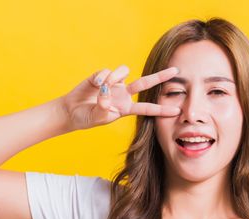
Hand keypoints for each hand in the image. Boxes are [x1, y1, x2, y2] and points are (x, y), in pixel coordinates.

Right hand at [60, 64, 181, 129]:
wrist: (71, 111)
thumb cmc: (86, 118)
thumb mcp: (97, 118)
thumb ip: (103, 108)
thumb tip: (107, 94)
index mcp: (125, 108)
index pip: (146, 108)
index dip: (160, 110)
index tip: (176, 111)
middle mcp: (123, 94)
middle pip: (145, 83)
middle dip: (160, 77)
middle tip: (175, 71)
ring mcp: (113, 84)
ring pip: (124, 71)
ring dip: (113, 78)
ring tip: (101, 88)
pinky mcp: (102, 76)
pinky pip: (107, 72)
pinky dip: (101, 78)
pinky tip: (94, 85)